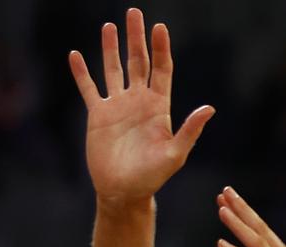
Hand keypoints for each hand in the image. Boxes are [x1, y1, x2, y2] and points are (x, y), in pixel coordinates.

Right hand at [69, 8, 214, 204]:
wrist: (125, 190)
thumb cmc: (153, 176)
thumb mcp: (176, 154)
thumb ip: (190, 130)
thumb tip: (210, 108)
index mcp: (159, 108)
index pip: (162, 70)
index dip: (161, 49)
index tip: (160, 27)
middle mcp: (139, 102)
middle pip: (138, 62)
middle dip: (137, 38)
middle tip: (134, 13)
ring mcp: (118, 107)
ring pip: (114, 69)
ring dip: (111, 48)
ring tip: (109, 26)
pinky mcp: (98, 115)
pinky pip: (89, 89)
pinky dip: (82, 73)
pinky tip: (75, 55)